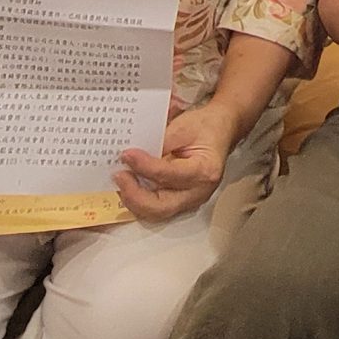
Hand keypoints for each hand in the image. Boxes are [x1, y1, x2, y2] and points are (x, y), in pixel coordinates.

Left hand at [115, 101, 239, 222]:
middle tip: (119, 176)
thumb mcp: (183, 126)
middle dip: (134, 195)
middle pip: (161, 207)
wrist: (219, 131)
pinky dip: (139, 200)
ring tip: (121, 181)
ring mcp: (189, 201)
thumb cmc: (205, 128)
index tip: (127, 155)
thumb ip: (160, 142)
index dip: (145, 166)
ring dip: (133, 200)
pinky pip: (155, 208)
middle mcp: (198, 192)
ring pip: (155, 213)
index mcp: (205, 170)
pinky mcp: (179, 203)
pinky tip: (129, 186)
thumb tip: (135, 154)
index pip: (170, 175)